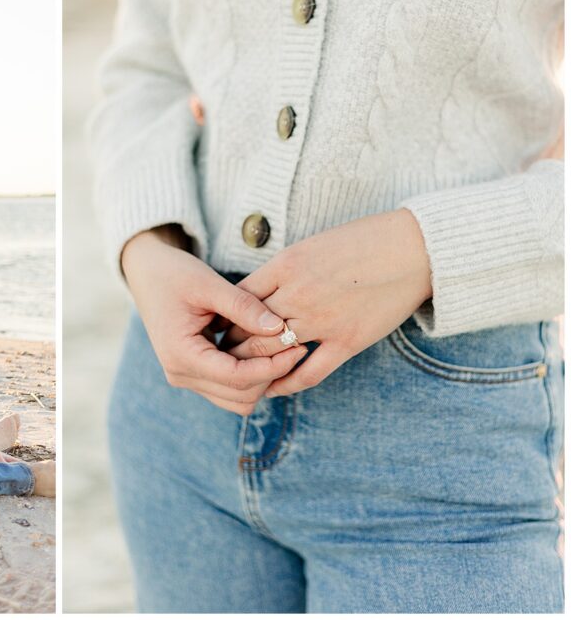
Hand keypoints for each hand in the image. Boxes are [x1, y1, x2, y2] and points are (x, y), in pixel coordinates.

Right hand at [121, 225, 309, 414]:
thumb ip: (244, 307)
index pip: (237, 378)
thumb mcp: (209, 284)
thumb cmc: (175, 274)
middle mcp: (180, 374)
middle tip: (295, 344)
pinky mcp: (193, 374)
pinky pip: (229, 390)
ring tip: (280, 347)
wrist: (147, 273)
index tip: (298, 346)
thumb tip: (280, 328)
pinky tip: (263, 349)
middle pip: (241, 396)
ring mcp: (185, 377)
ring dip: (262, 378)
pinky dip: (250, 376)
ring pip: (237, 400)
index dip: (272, 367)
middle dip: (271, 374)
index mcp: (180, 354)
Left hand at [221, 209, 432, 397]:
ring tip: (240, 372)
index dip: (223, 316)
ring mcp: (322, 320)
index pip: (238, 298)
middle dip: (230, 345)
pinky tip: (273, 388)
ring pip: (271, 352)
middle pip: (248, 328)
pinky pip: (308, 372)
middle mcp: (297, 294)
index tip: (216, 327)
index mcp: (285, 266)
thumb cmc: (361, 241)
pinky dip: (287, 384)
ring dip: (252, 365)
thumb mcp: (310, 245)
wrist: (412, 248)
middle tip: (220, 355)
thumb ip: (282, 270)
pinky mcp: (347, 340)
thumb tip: (257, 291)